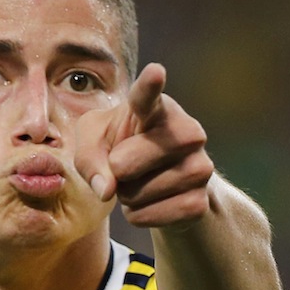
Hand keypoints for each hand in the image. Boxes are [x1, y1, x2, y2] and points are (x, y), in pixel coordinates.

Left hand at [75, 63, 213, 228]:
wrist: (164, 182)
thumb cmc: (121, 148)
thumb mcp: (93, 142)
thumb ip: (88, 157)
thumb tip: (107, 190)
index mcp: (156, 108)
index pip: (148, 97)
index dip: (150, 86)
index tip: (155, 72)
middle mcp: (187, 131)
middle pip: (124, 162)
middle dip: (113, 171)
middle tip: (125, 165)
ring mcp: (200, 166)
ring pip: (137, 193)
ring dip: (127, 196)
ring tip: (140, 182)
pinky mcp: (201, 201)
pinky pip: (151, 217)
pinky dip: (139, 215)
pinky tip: (150, 202)